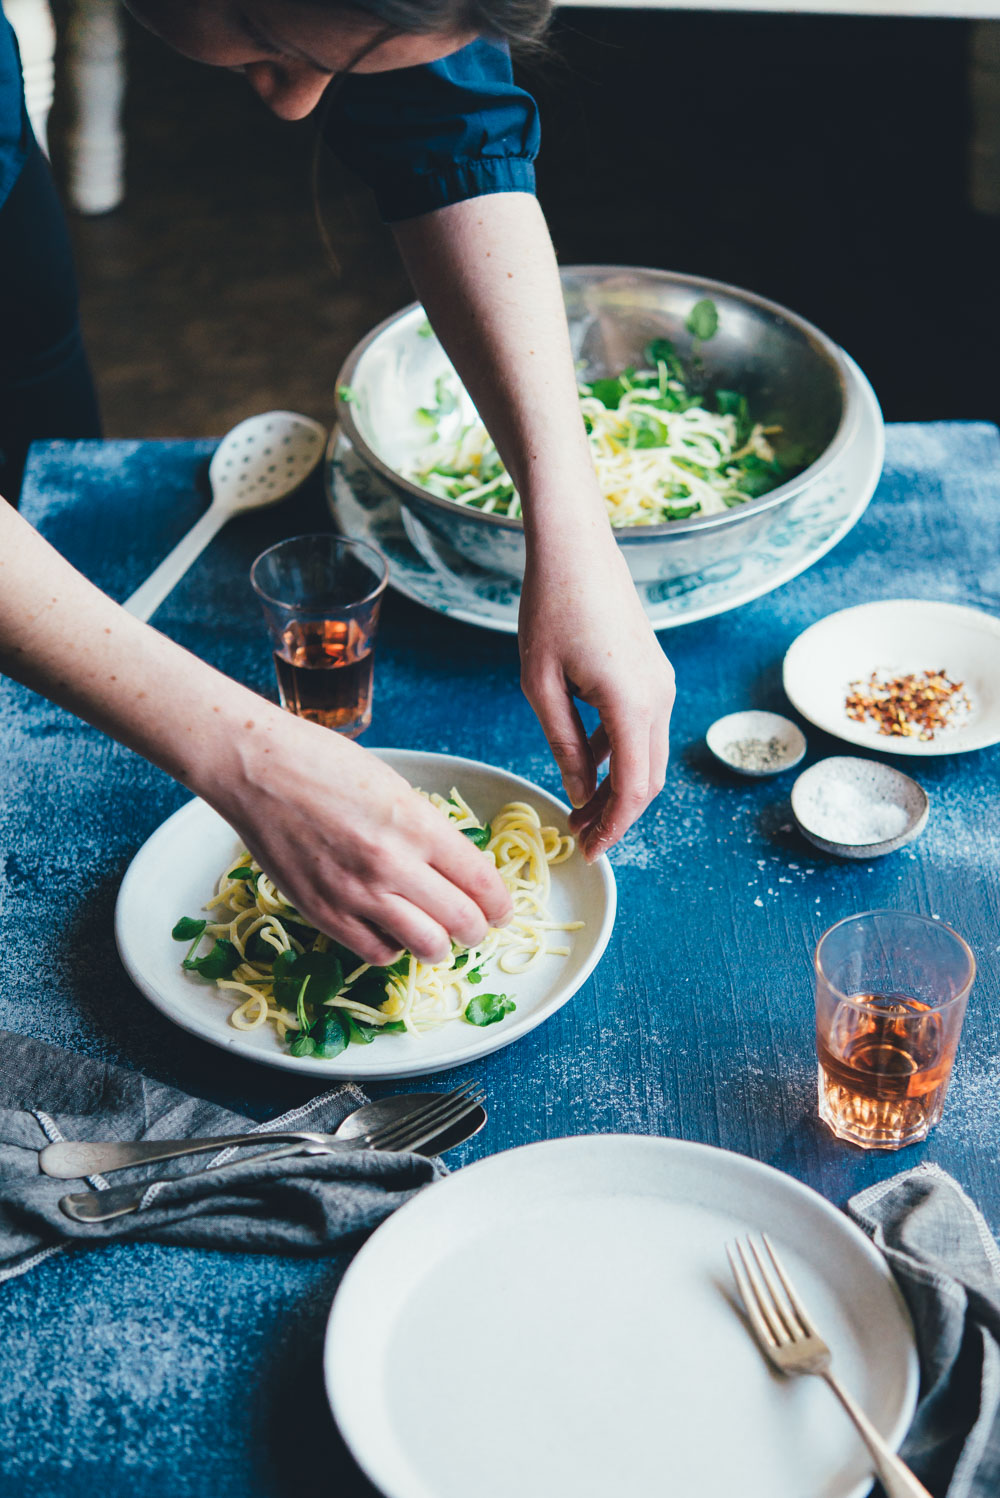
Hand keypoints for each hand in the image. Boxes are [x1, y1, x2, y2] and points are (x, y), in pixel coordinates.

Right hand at [206, 709, 512, 966]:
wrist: (255, 768)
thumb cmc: (323, 763)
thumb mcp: (394, 786)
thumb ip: (426, 829)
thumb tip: (452, 867)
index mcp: (418, 824)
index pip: (482, 882)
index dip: (500, 904)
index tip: (501, 909)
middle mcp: (393, 863)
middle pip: (463, 921)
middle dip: (477, 930)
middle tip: (474, 926)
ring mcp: (356, 892)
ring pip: (426, 946)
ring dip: (439, 946)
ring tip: (435, 937)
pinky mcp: (323, 912)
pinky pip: (377, 953)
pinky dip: (392, 949)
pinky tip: (390, 931)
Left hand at [519, 528, 674, 860]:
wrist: (576, 547)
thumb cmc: (550, 608)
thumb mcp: (541, 685)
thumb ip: (563, 744)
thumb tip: (580, 792)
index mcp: (633, 705)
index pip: (633, 789)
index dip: (613, 828)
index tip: (588, 853)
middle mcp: (659, 698)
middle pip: (648, 779)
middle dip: (616, 815)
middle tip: (579, 838)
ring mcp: (660, 683)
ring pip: (647, 756)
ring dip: (618, 786)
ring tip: (578, 808)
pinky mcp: (651, 672)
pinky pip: (641, 728)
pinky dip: (619, 755)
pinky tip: (584, 762)